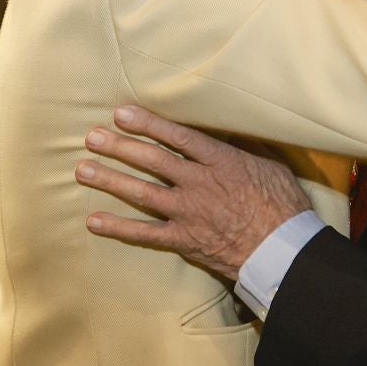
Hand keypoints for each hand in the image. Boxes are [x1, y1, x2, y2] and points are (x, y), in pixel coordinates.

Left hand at [80, 106, 312, 281]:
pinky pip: (145, 234)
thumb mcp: (270, 166)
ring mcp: (188, 213)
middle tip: (92, 136)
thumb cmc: (283, 206)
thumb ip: (243, 149)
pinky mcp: (184, 240)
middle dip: (119, 146)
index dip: (147, 123)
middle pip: (152, 160)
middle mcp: (199, 184)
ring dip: (110, 180)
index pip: (177, 136)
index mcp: (221, 161)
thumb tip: (227, 132)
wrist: (284, 252)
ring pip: (142, 193)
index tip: (121, 113)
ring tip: (82, 169)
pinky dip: (118, 228)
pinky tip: (93, 221)